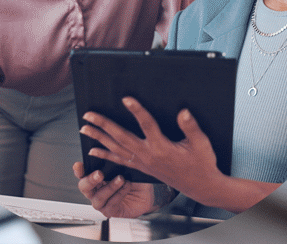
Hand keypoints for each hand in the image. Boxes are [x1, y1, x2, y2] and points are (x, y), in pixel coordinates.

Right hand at [72, 162, 157, 216]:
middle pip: (84, 187)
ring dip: (109, 188)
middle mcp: (95, 189)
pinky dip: (119, 195)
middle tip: (99, 173)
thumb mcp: (123, 164)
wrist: (146, 192)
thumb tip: (106, 150)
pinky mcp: (110, 211)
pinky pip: (110, 205)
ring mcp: (102, 202)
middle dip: (90, 180)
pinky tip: (126, 187)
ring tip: (120, 179)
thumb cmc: (133, 177)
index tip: (79, 165)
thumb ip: (113, 159)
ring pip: (98, 198)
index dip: (78, 170)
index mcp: (94, 176)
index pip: (81, 173)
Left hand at [80, 98, 220, 199]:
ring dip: (99, 138)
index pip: (147, 125)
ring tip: (84, 128)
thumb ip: (191, 127)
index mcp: (163, 147)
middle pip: (122, 137)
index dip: (136, 111)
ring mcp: (143, 162)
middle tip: (88, 114)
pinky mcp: (141, 168)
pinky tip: (93, 150)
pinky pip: (119, 160)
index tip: (126, 98)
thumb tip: (183, 112)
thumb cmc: (202, 164)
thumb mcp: (201, 144)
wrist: (201, 187)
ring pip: (116, 148)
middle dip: (103, 125)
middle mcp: (149, 155)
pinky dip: (105, 154)